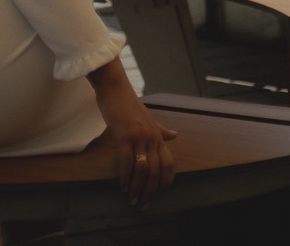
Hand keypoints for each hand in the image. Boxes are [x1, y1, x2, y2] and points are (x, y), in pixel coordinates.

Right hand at [87, 58, 175, 207]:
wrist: (114, 86)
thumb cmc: (128, 101)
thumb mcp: (147, 116)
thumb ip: (160, 129)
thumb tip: (175, 135)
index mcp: (157, 135)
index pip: (168, 164)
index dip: (165, 181)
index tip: (158, 194)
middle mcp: (151, 138)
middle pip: (156, 171)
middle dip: (150, 191)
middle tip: (143, 205)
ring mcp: (139, 137)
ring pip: (143, 170)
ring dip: (138, 188)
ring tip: (132, 199)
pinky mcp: (125, 135)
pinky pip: (128, 161)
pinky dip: (126, 177)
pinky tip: (123, 186)